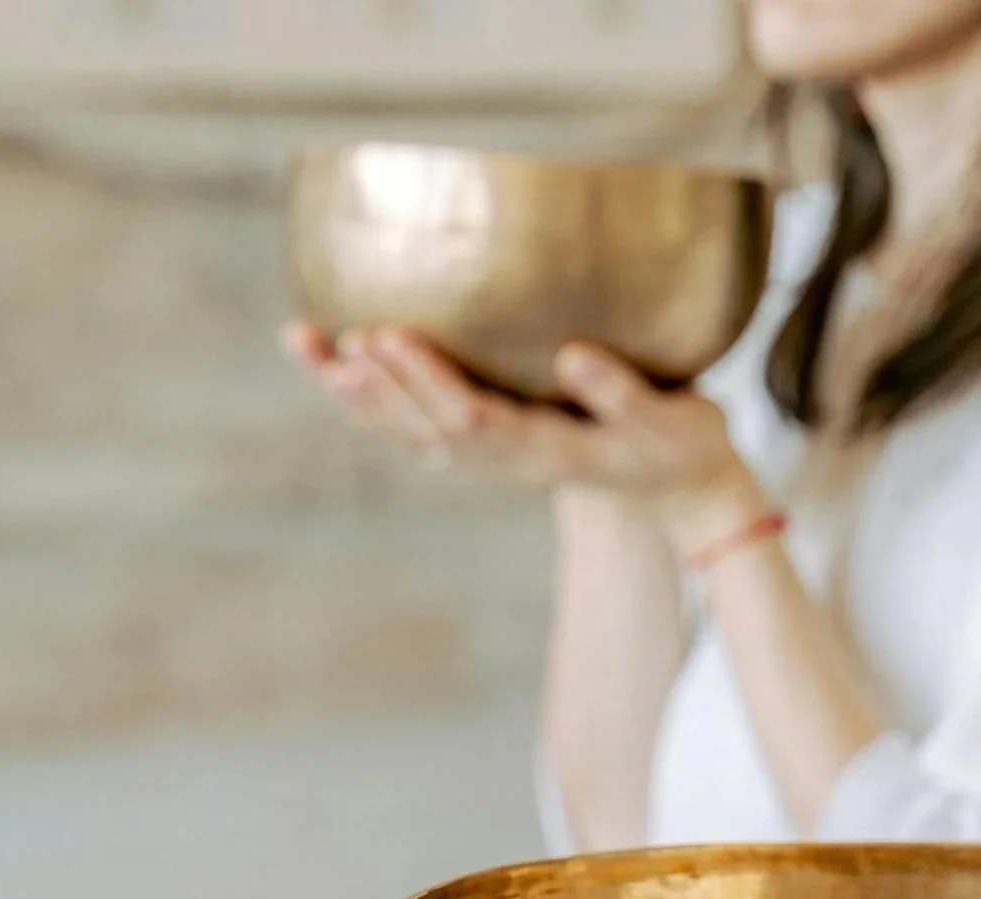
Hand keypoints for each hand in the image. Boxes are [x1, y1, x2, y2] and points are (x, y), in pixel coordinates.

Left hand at [281, 324, 760, 545]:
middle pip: (428, 427)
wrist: (671, 482)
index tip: (388, 333)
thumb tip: (573, 355)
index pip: (475, 419)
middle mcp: (507, 460)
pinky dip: (367, 396)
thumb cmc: (679, 443)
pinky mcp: (482, 441)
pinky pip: (412, 425)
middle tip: (336, 337)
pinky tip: (329, 356)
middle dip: (379, 385)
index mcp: (548, 454)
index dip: (427, 379)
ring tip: (301, 343)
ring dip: (354, 393)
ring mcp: (489, 456)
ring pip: (408, 431)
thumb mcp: (672, 422)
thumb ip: (625, 395)